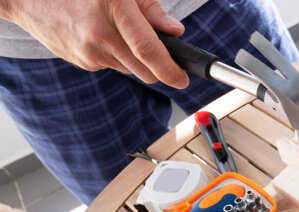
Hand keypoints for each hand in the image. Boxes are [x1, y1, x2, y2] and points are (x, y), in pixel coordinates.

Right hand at [1, 0, 188, 87]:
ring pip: (130, 70)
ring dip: (135, 60)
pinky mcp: (80, 61)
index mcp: (115, 9)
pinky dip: (115, 56)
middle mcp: (101, 34)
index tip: (182, 80)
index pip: (148, 50)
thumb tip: (175, 31)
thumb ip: (150, 10)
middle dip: (159, 68)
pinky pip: (110, 66)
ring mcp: (88, 51)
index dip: (170, 69)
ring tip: (119, 33)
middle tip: (162, 56)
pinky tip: (101, 36)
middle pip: (144, 70)